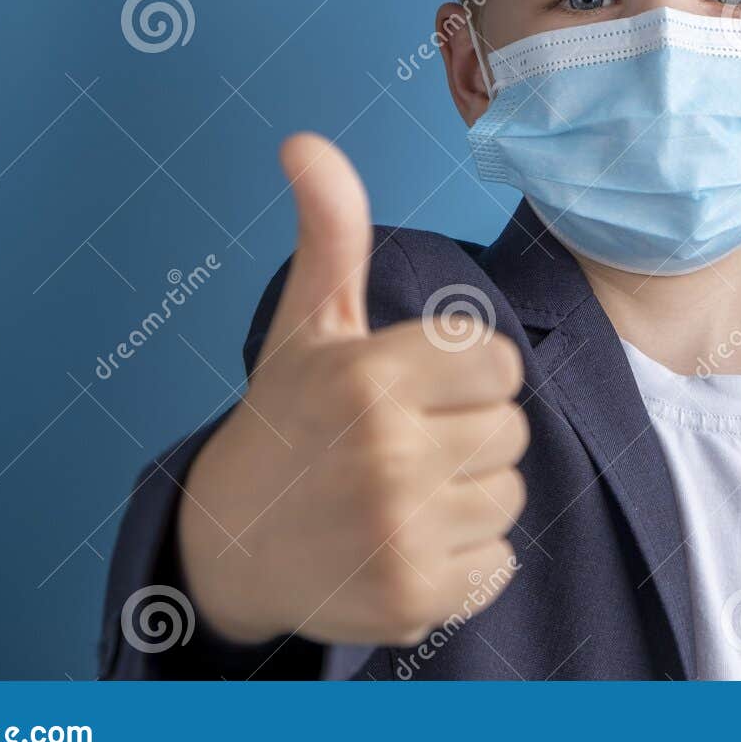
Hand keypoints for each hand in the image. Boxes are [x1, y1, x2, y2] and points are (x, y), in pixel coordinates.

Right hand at [177, 133, 527, 646]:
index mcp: (372, 377)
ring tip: (403, 494)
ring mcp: (400, 534)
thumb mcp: (309, 325)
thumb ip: (330, 231)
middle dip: (468, 434)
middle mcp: (387, 455)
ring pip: (509, 497)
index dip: (465, 374)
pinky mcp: (413, 600)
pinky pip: (498, 563)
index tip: (417, 387)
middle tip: (403, 444)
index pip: (499, 364)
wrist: (228, 545)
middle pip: (512, 432)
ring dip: (468, 497)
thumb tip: (305, 141)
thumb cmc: (286, 421)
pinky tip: (405, 544)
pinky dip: (463, 560)